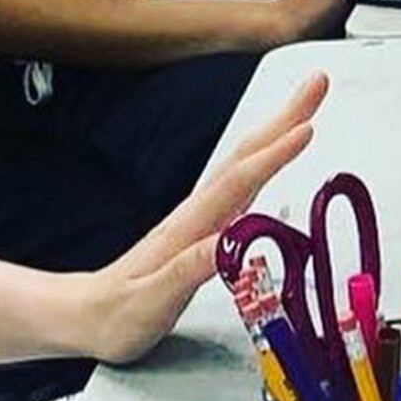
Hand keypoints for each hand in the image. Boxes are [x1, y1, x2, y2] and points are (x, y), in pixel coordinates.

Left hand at [73, 74, 326, 362]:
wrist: (83, 315)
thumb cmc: (117, 316)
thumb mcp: (151, 301)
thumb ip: (188, 270)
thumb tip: (227, 243)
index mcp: (190, 227)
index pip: (238, 183)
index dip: (273, 156)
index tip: (307, 130)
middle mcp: (198, 213)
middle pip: (245, 155)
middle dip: (284, 118)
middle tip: (316, 83)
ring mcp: (201, 217)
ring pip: (244, 163)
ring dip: (277, 131)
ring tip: (305, 109)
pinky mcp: (204, 227)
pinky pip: (242, 183)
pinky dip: (264, 159)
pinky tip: (275, 156)